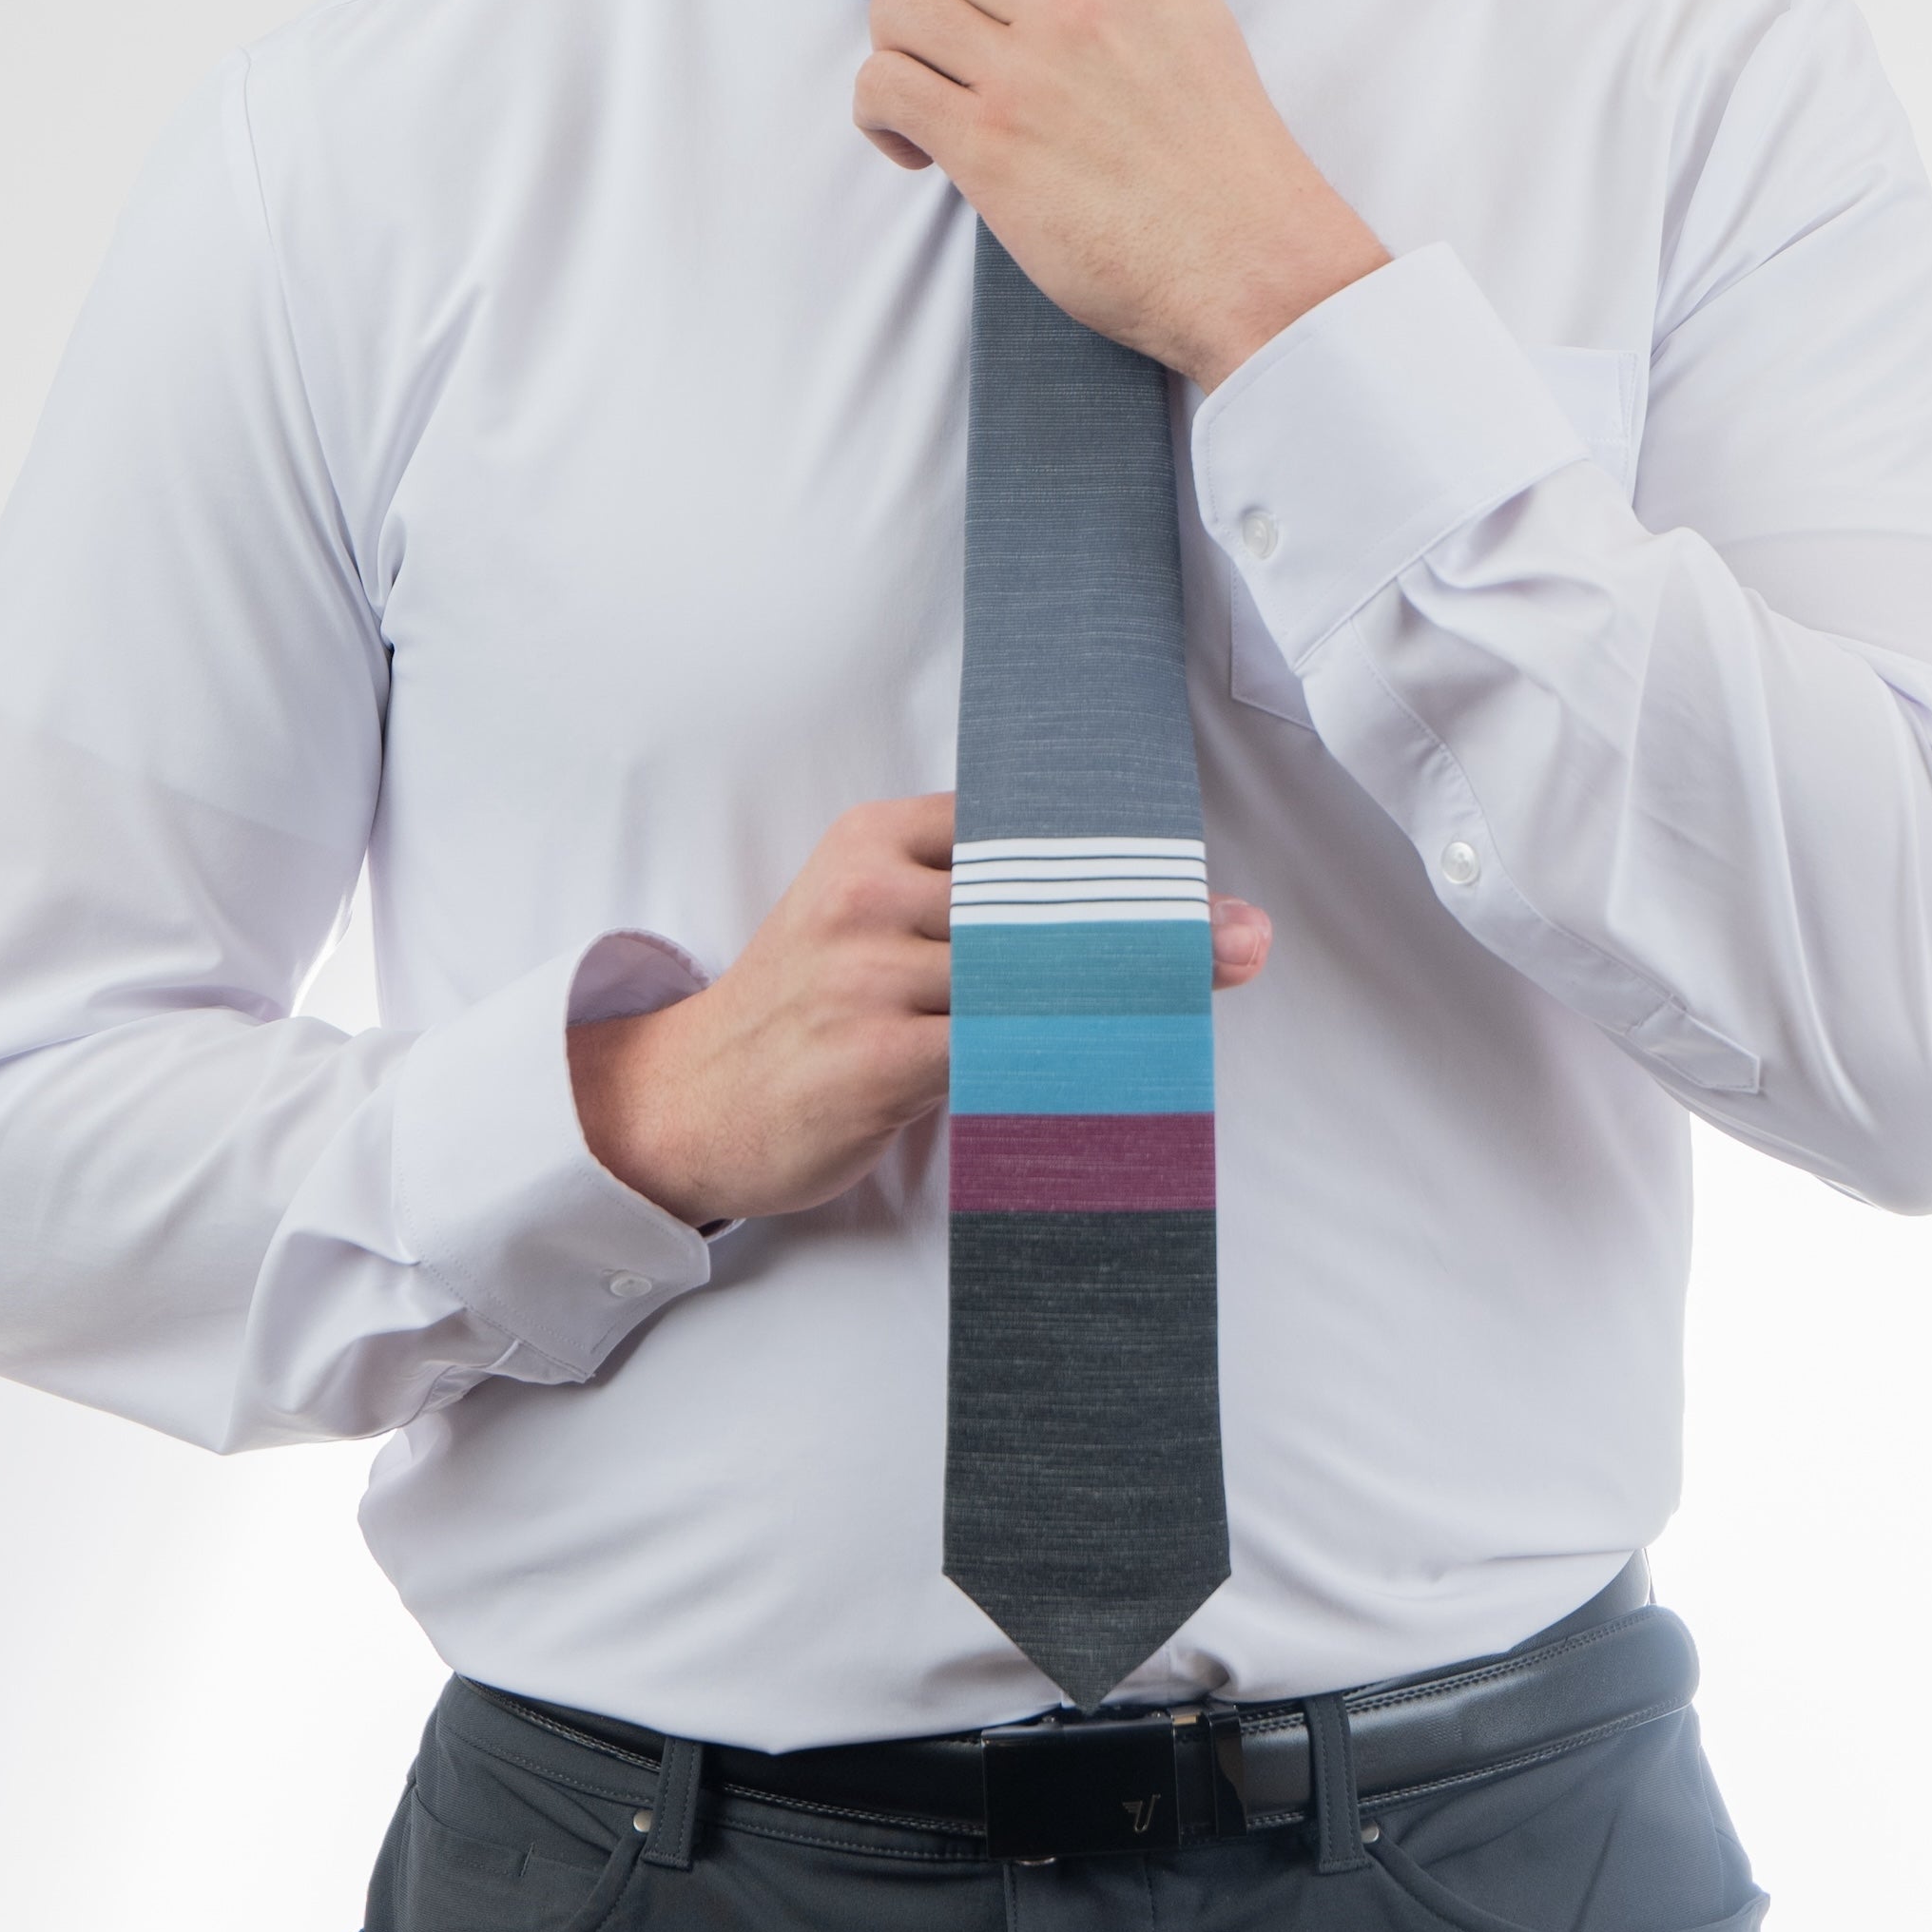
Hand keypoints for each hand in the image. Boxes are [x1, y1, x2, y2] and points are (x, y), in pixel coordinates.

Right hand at [570, 792, 1274, 1225]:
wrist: (690, 1100)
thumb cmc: (804, 1012)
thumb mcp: (865, 921)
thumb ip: (963, 900)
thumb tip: (1104, 903)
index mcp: (876, 839)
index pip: (1022, 831)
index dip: (1115, 859)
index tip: (1194, 885)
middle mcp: (873, 892)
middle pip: (1042, 898)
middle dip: (1146, 923)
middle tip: (1241, 940)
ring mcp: (871, 973)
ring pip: (1033, 975)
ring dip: (1124, 998)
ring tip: (1197, 1009)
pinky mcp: (879, 1055)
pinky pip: (1003, 1051)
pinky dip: (1068, 1060)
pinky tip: (1120, 1070)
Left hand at [854, 0, 1389, 393]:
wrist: (1254, 267)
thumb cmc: (1228, 182)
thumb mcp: (1197, 43)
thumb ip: (1123, 10)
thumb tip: (1036, 13)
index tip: (1006, 47)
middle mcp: (1079, 1)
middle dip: (931, 9)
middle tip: (949, 70)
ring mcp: (1029, 68)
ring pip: (899, 8)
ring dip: (898, 56)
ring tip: (927, 110)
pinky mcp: (989, 141)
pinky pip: (884, 85)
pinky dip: (880, 116)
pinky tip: (918, 153)